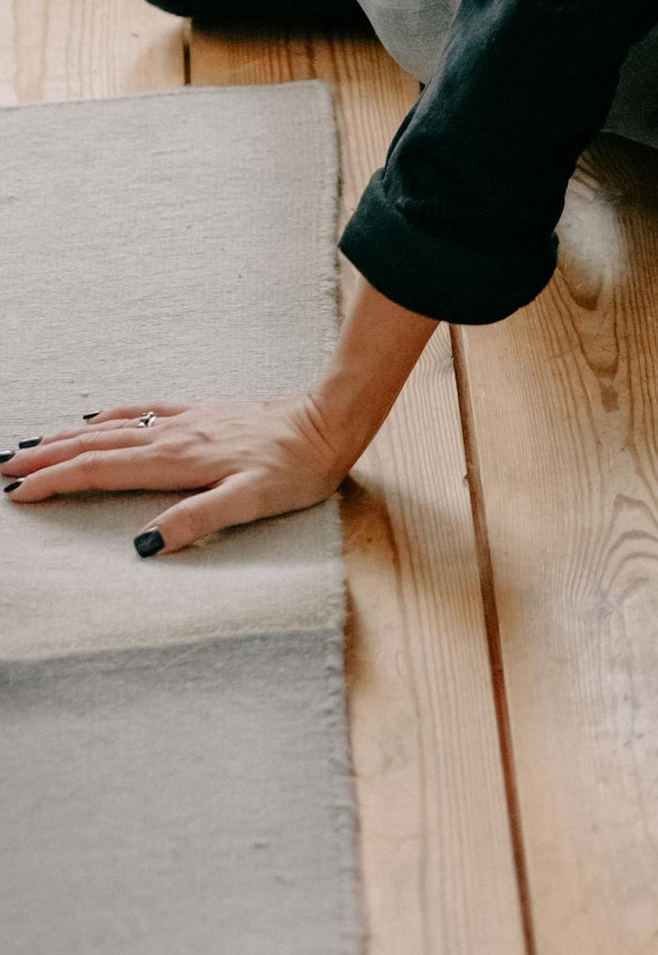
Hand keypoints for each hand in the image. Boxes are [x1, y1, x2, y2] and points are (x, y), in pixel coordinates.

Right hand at [4, 394, 354, 554]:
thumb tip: (145, 545)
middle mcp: (174, 434)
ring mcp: (187, 418)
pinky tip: (101, 415)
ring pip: (115, 424)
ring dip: (71, 435)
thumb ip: (198, 521)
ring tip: (34, 444)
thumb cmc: (296, 468)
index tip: (18, 494)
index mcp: (177, 460)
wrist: (329, 420)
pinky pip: (144, 409)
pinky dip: (112, 415)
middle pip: (96, 443)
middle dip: (47, 456)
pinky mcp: (204, 410)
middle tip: (4, 467)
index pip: (101, 470)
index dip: (57, 482)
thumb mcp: (252, 504)